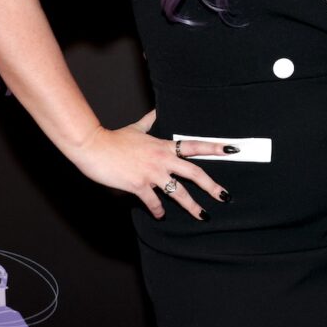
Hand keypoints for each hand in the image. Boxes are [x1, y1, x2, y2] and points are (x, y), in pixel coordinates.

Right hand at [67, 111, 230, 219]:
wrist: (93, 146)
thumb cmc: (114, 138)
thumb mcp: (136, 128)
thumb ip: (149, 121)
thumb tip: (155, 110)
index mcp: (164, 146)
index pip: (196, 145)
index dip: (216, 147)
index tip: (234, 150)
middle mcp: (162, 159)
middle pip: (195, 173)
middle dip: (212, 186)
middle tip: (225, 196)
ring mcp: (151, 173)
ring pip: (178, 192)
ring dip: (192, 206)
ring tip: (203, 215)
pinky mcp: (138, 185)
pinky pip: (153, 201)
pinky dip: (158, 210)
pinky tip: (161, 216)